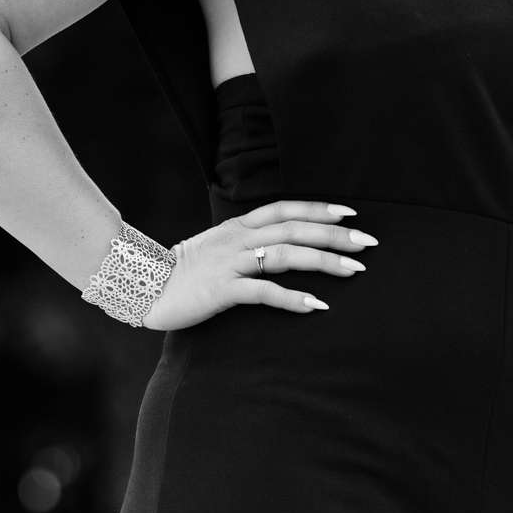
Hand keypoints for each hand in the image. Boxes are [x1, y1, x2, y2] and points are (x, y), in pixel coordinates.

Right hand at [141, 199, 376, 329]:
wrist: (144, 286)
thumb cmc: (185, 270)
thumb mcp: (218, 246)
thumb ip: (248, 241)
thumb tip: (283, 243)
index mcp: (238, 226)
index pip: (286, 209)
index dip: (319, 208)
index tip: (351, 212)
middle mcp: (238, 239)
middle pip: (294, 229)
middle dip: (334, 234)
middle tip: (368, 243)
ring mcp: (231, 263)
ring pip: (286, 255)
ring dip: (323, 261)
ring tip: (353, 271)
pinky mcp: (223, 290)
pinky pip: (264, 292)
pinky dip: (292, 297)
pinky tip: (315, 305)